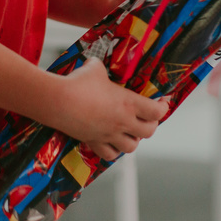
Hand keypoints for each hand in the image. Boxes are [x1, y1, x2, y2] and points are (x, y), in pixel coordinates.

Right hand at [48, 58, 168, 161]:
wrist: (57, 100)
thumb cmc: (78, 81)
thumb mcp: (95, 68)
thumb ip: (102, 70)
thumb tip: (97, 66)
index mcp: (128, 102)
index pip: (156, 111)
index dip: (163, 106)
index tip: (163, 101)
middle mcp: (122, 122)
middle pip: (149, 131)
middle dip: (151, 124)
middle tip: (147, 117)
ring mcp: (108, 135)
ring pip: (131, 147)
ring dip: (134, 139)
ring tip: (130, 131)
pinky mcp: (94, 142)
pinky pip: (110, 155)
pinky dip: (114, 151)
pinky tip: (111, 142)